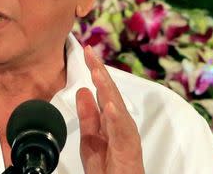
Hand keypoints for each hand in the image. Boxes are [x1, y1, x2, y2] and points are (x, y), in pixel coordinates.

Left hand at [76, 45, 143, 173]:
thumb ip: (88, 116)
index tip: (86, 50)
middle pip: (110, 92)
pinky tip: (108, 103)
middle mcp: (121, 122)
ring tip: (96, 71)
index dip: (95, 69)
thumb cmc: (108, 168)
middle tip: (89, 51)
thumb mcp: (91, 138)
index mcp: (111, 118)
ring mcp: (126, 134)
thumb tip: (83, 91)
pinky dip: (116, 116)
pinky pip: (122, 131)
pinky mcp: (129, 149)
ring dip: (107, 87)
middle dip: (99, 70)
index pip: (103, 88)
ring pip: (117, 106)